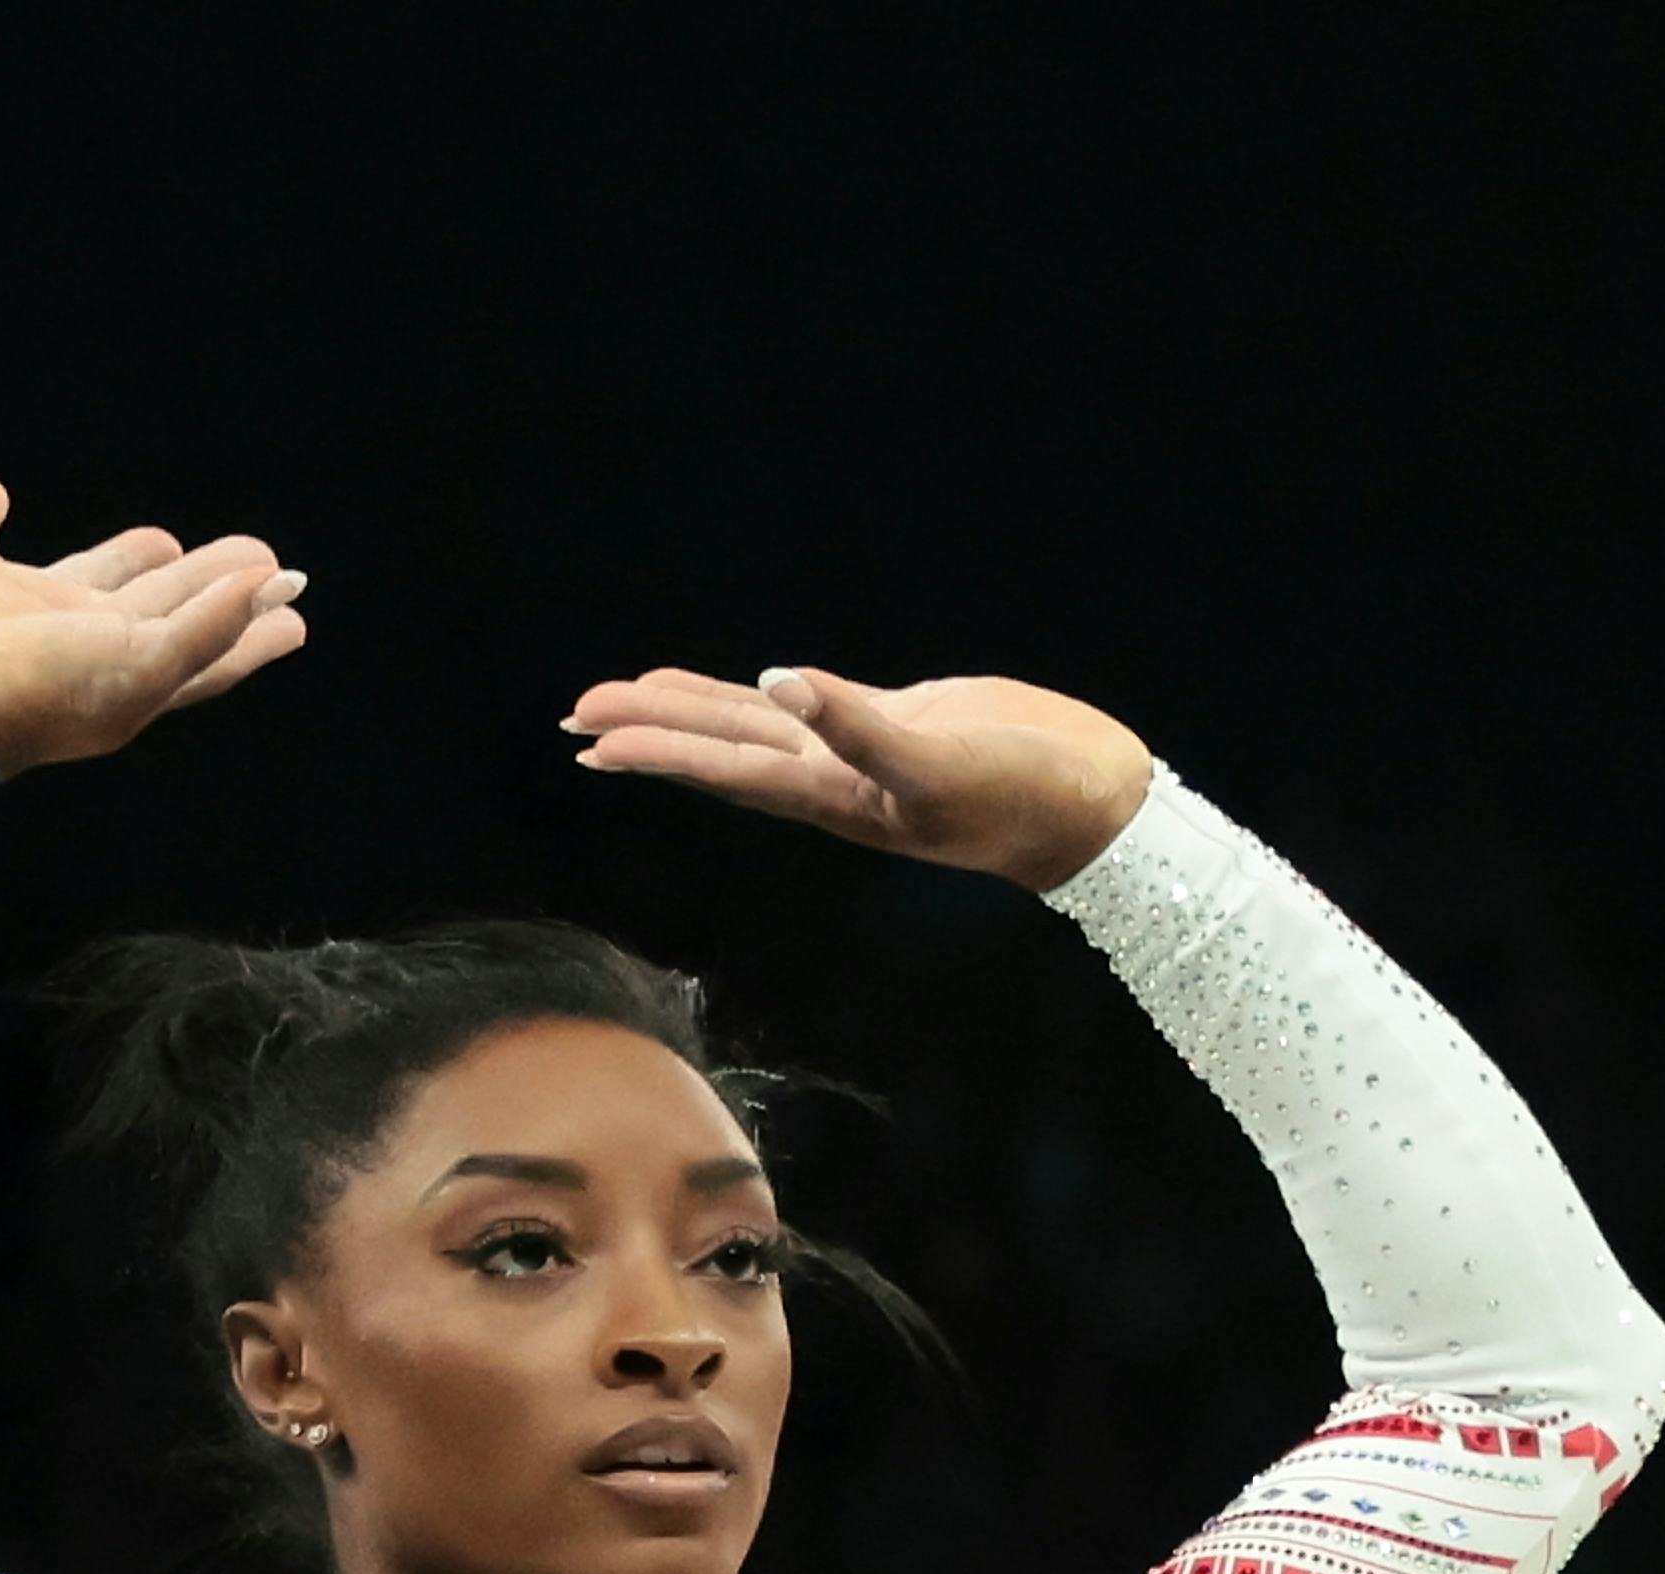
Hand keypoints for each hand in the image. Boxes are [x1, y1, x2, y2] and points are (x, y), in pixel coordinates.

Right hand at [0, 480, 307, 776]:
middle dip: (211, 586)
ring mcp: (24, 611)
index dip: (253, 630)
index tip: (296, 607)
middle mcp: (86, 641)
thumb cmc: (40, 690)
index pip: (209, 647)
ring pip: (90, 575)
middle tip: (259, 557)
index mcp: (132, 671)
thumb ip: (205, 627)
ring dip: (127, 558)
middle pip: (165, 607)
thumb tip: (270, 586)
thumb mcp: (141, 664)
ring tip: (166, 540)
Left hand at [557, 660, 1150, 892]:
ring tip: (628, 702)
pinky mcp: (894, 723)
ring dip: (691, 717)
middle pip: (720, 748)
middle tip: (575, 716)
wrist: (1088, 802)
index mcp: (831, 790)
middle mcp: (832, 777)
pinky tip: (747, 690)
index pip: (724, 766)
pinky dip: (765, 698)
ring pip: (754, 728)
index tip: (591, 743)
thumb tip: (776, 681)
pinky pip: (808, 708)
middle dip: (647, 731)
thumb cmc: (1020, 792)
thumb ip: (856, 724)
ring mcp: (859, 753)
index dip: (656, 751)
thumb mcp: (934, 758)